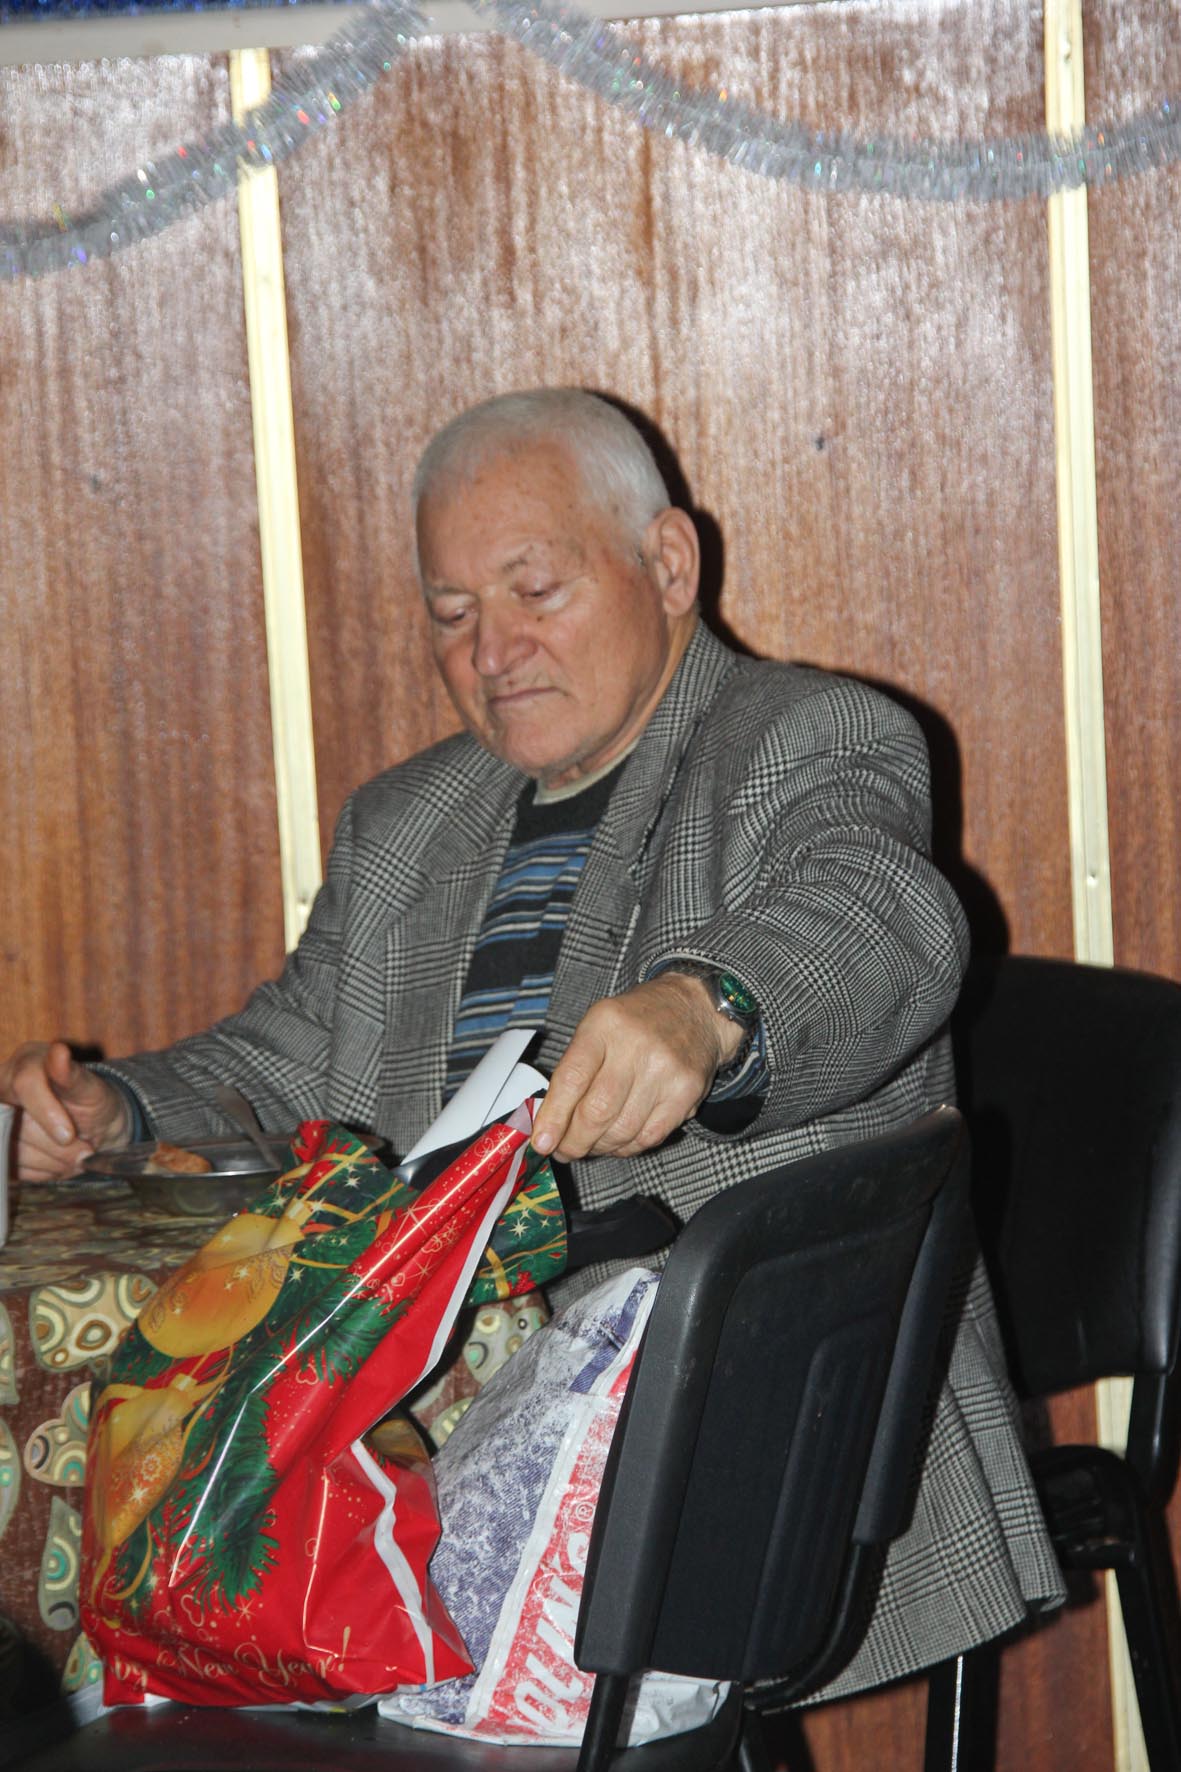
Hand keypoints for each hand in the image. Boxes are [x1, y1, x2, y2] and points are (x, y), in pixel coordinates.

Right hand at [0, 1041, 131, 1179]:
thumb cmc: (93, 1101)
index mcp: (25, 1064)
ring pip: (15, 1154)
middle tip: (84, 1146)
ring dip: (53, 1161)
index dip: (46, 1113)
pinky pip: (15, 1171)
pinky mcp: (1, 1150)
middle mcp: (4, 1091)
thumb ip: (72, 1075)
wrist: (97, 1128)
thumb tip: (59, 1052)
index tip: (69, 1134)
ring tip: (73, 1150)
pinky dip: (44, 1171)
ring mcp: (0, 1122)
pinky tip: (59, 1159)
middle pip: (18, 1128)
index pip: (24, 1085)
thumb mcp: (91, 1087)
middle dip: (56, 1146)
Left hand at [530, 973, 742, 1162]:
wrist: (694, 1007)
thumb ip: (573, 1070)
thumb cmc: (636, 1021)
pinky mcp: (687, 1093)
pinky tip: (619, 1141)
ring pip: (622, 1131)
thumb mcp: (597, 1026)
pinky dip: (627, 1147)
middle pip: (597, 1111)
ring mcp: (665, 1071)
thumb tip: (549, 1122)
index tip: (542, 1142)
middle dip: (574, 1141)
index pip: (572, 1078)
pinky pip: (649, 1137)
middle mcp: (636, 1046)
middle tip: (565, 1150)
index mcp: (605, 1025)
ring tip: (591, 1144)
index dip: (554, 1116)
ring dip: (599, 1147)